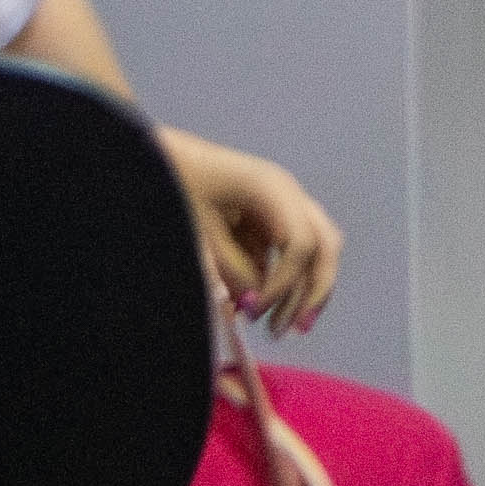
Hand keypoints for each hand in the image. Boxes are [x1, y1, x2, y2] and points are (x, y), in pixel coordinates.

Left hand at [169, 129, 345, 330]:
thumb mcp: (200, 230)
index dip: (284, 283)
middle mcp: (289, 195)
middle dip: (314, 290)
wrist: (159, 156)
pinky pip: (288, 254)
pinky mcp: (270, 218)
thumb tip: (253, 304)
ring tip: (280, 328)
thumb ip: (229, 267)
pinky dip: (280, 281)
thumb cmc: (177, 184)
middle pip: (325, 246)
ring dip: (302, 290)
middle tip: (297, 329)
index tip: (254, 312)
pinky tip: (259, 305)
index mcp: (274, 188)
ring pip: (315, 252)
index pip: (301, 243)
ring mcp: (283, 206)